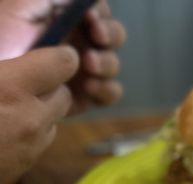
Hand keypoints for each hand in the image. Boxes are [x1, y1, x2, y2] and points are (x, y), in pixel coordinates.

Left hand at [0, 0, 125, 113]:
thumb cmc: (0, 40)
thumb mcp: (19, 9)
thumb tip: (82, 0)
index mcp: (66, 18)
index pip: (97, 10)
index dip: (99, 11)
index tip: (90, 17)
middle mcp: (79, 43)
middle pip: (114, 35)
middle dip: (110, 35)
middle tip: (97, 38)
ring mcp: (85, 71)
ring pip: (113, 64)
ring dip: (106, 62)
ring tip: (89, 65)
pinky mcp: (86, 97)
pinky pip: (111, 93)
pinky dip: (106, 89)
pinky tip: (90, 86)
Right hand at [0, 46, 78, 183]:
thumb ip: (0, 72)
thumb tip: (7, 68)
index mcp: (11, 88)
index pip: (63, 64)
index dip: (60, 57)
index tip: (55, 54)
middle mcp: (30, 119)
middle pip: (64, 96)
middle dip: (50, 86)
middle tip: (24, 82)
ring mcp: (29, 148)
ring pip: (53, 122)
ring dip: (40, 112)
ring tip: (8, 108)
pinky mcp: (22, 170)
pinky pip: (38, 146)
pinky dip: (28, 135)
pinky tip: (0, 133)